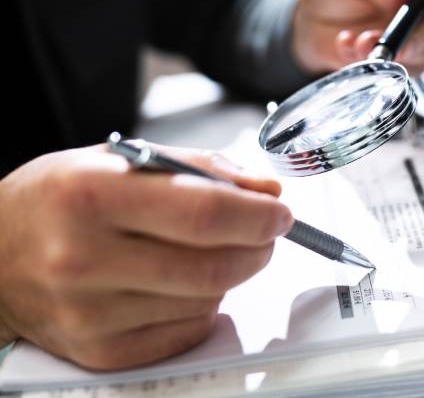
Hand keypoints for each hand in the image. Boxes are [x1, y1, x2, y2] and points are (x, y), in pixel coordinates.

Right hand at [0, 145, 291, 369]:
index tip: (279, 212)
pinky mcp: (100, 351)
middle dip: (258, 247)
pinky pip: (187, 331)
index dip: (259, 215)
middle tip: (263, 232)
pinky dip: (202, 305)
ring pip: (208, 298)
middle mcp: (84, 258)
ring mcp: (90, 312)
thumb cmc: (56, 200)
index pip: (206, 212)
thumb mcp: (119, 159)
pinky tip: (179, 283)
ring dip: (229, 274)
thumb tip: (265, 193)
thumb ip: (200, 168)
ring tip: (207, 251)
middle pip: (215, 264)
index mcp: (91, 195)